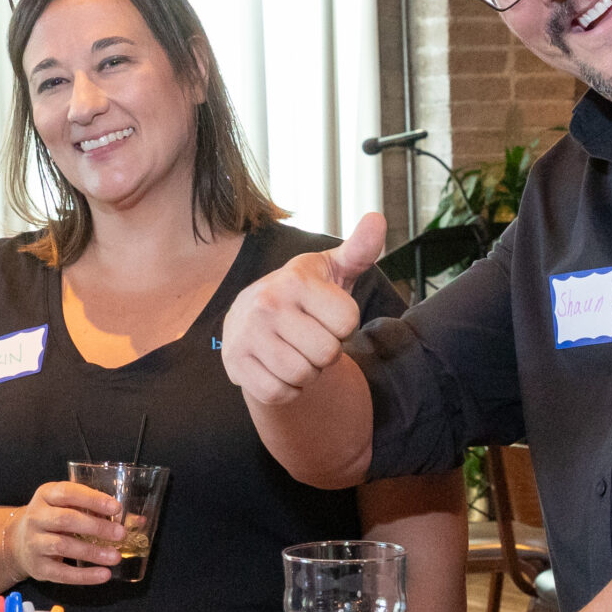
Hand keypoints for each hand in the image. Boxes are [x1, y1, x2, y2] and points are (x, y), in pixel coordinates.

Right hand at [6, 480, 124, 584]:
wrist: (19, 542)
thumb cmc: (53, 519)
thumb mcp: (68, 506)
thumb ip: (98, 510)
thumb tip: (138, 520)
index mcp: (46, 495)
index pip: (68, 493)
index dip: (92, 500)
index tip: (116, 508)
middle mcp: (36, 516)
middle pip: (66, 520)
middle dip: (96, 527)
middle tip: (120, 534)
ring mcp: (34, 542)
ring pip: (63, 546)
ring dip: (92, 552)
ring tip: (115, 557)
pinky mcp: (38, 566)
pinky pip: (62, 572)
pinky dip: (84, 575)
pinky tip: (104, 575)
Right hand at [221, 210, 385, 404]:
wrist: (250, 318)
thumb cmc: (302, 294)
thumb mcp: (330, 269)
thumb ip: (359, 250)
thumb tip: (377, 218)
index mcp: (295, 280)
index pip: (347, 321)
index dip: (344, 325)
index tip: (325, 316)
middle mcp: (267, 304)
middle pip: (327, 353)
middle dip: (325, 353)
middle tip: (310, 337)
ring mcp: (247, 334)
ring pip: (303, 375)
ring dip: (306, 372)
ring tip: (295, 352)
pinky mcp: (234, 363)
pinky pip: (279, 393)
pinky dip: (286, 390)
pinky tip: (278, 369)